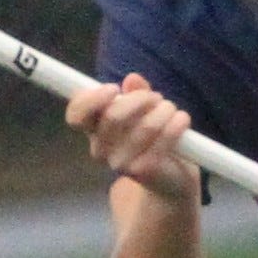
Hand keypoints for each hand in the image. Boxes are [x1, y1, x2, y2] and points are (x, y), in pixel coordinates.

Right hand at [66, 74, 200, 201]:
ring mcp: (120, 164)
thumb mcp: (141, 110)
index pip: (76, 114)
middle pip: (113, 115)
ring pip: (145, 125)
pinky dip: (177, 123)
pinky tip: (182, 119)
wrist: (170, 178)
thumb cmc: (150, 139)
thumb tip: (132, 79)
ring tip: (172, 110)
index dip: (91, 99)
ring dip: (165, 109)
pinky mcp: (143, 171)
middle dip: (140, 98)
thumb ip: (134, 93)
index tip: (114, 88)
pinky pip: (164, 138)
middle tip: (155, 98)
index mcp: (93, 131)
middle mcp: (100, 150)